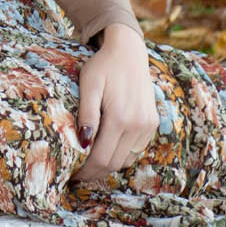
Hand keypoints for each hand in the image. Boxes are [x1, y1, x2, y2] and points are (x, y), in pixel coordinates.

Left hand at [74, 25, 157, 183]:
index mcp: (120, 118)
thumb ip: (87, 114)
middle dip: (95, 171)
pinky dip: (122, 154)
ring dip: (109, 164)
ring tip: (91, 161)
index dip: (87, 171)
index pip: (102, 158)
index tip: (73, 174)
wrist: (128, 52)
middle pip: (114, 163)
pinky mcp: (152, 123)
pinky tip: (108, 147)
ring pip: (126, 160)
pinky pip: (136, 150)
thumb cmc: (103, 67)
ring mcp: (147, 126)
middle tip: (79, 172)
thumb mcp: (89, 85)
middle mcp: (138, 125)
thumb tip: (83, 142)